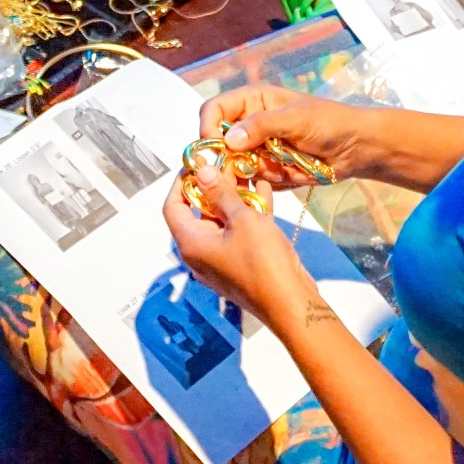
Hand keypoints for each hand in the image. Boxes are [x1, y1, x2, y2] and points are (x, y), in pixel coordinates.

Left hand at [163, 167, 310, 323]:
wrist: (291, 302)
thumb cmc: (262, 261)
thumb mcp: (242, 220)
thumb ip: (221, 193)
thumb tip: (202, 172)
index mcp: (191, 244)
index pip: (173, 207)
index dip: (181, 182)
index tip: (197, 162)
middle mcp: (201, 252)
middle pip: (199, 212)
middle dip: (214, 185)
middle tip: (226, 160)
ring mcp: (222, 259)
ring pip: (223, 220)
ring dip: (235, 195)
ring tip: (246, 168)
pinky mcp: (243, 262)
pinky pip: (240, 232)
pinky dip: (249, 212)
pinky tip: (263, 188)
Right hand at [198, 85, 379, 186]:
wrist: (356, 148)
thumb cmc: (328, 122)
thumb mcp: (295, 119)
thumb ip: (261, 126)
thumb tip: (228, 139)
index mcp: (252, 101)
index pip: (214, 110)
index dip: (208, 127)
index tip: (215, 148)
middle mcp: (249, 123)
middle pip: (217, 142)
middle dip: (225, 158)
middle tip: (238, 172)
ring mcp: (257, 148)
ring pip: (233, 164)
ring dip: (246, 172)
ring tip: (273, 172)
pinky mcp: (268, 168)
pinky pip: (251, 179)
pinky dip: (261, 182)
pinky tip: (283, 177)